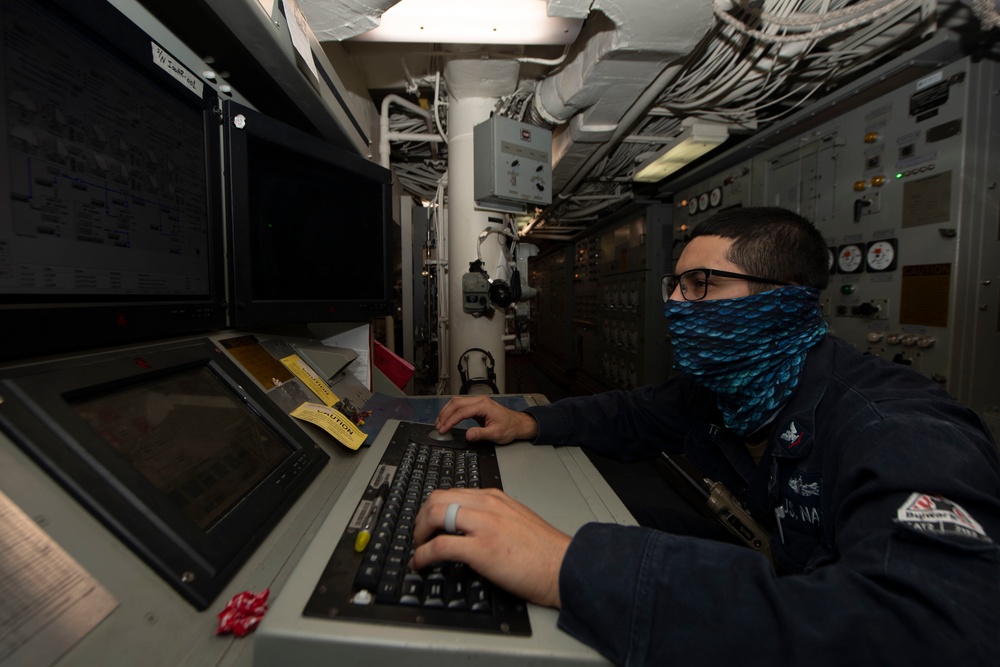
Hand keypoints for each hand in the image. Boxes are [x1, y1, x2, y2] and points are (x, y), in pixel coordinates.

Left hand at [409, 488, 569, 608]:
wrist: (563, 566)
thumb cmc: (545, 551)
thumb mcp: (517, 520)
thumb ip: (494, 517)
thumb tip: (470, 529)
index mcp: (495, 498)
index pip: (451, 492)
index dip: (432, 508)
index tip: (427, 523)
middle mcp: (487, 505)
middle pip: (437, 498)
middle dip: (420, 518)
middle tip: (418, 536)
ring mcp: (484, 525)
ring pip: (434, 514)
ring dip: (418, 533)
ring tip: (418, 549)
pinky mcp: (482, 549)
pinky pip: (440, 546)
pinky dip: (423, 555)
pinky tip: (420, 563)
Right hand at [435, 395, 538, 443]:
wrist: (517, 424)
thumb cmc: (509, 427)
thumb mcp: (496, 434)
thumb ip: (481, 434)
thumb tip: (468, 434)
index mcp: (484, 405)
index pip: (462, 411)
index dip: (450, 421)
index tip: (443, 429)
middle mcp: (480, 400)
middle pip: (456, 403)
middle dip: (445, 414)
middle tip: (438, 426)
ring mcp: (478, 401)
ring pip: (456, 402)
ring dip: (446, 411)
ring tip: (439, 422)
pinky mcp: (477, 405)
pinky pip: (460, 405)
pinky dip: (451, 411)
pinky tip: (447, 418)